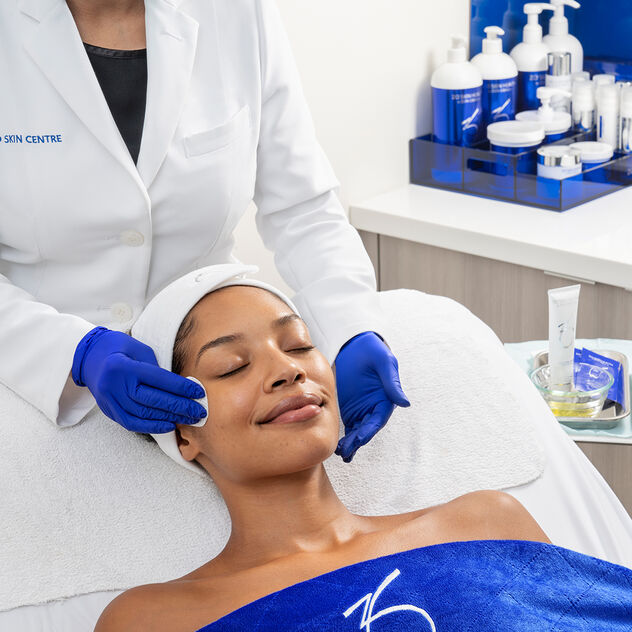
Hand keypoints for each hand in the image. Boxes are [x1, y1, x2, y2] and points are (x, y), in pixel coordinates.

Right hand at [72, 327, 206, 433]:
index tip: (199, 392)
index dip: (181, 388)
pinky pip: (132, 423)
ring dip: (169, 418)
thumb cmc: (118, 348)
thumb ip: (156, 369)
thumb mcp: (139, 350)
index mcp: (124, 366)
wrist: (88, 355)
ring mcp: (109, 400)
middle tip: (199, 411)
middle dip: (180, 407)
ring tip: (189, 419)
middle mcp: (114, 385)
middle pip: (153, 400)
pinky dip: (152, 426)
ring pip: (143, 415)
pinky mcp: (108, 410)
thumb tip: (180, 388)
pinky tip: (169, 425)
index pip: (159, 380)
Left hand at [334, 331, 409, 461]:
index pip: (378, 419)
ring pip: (356, 431)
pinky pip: (347, 425)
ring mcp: (361, 409)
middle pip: (366, 429)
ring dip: (350, 443)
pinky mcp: (349, 408)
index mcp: (385, 400)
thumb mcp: (384, 363)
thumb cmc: (374, 351)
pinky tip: (337, 447)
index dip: (369, 430)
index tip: (359, 438)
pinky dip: (344, 437)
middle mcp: (374, 408)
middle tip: (345, 451)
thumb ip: (392, 382)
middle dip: (357, 441)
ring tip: (340, 453)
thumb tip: (405, 403)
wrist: (356, 345)